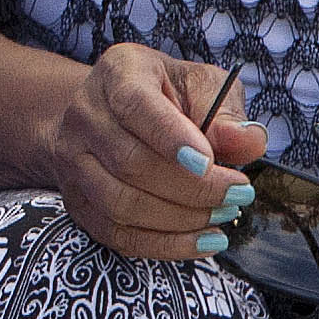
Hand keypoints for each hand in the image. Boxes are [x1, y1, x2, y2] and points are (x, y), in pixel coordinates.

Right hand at [47, 40, 272, 262]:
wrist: (114, 114)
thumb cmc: (170, 96)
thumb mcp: (204, 86)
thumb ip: (227, 113)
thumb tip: (246, 142)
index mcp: (118, 73)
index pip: (135, 105)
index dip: (170, 137)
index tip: (208, 162)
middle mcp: (84, 115)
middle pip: (130, 163)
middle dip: (193, 188)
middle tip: (239, 195)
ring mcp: (72, 160)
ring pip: (120, 204)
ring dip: (181, 219)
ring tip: (224, 215)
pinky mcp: (76, 200)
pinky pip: (116, 234)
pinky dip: (164, 245)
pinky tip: (203, 242)